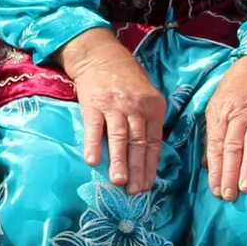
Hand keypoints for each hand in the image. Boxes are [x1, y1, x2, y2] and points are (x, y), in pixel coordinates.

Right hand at [59, 27, 166, 194]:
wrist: (101, 55)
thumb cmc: (126, 79)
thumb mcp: (147, 95)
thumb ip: (149, 121)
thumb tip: (149, 155)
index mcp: (153, 106)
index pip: (154, 141)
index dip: (150, 165)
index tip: (148, 185)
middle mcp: (136, 106)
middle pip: (138, 142)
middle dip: (137, 169)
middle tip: (135, 191)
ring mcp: (114, 104)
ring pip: (119, 137)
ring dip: (119, 161)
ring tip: (118, 182)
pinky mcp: (93, 103)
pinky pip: (94, 127)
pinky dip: (93, 144)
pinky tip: (93, 161)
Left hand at [201, 55, 246, 201]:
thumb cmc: (237, 87)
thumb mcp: (217, 105)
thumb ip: (212, 133)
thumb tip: (207, 164)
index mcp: (220, 114)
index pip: (215, 145)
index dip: (215, 168)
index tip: (214, 189)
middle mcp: (239, 115)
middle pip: (232, 147)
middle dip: (229, 173)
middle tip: (228, 195)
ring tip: (246, 187)